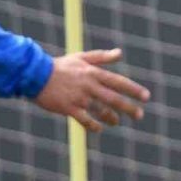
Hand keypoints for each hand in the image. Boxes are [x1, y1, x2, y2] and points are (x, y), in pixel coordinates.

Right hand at [33, 48, 150, 131]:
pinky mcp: (68, 107)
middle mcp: (88, 85)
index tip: (146, 97)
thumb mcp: (81, 58)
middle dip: (129, 108)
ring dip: (111, 117)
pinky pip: (85, 120)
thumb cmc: (59, 66)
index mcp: (92, 72)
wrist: (34, 74)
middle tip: (139, 115)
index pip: (118, 81)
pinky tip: (98, 128)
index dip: (133, 89)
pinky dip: (93, 125)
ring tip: (116, 121)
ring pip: (101, 110)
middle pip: (113, 98)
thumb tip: (120, 53)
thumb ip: (102, 57)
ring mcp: (79, 97)